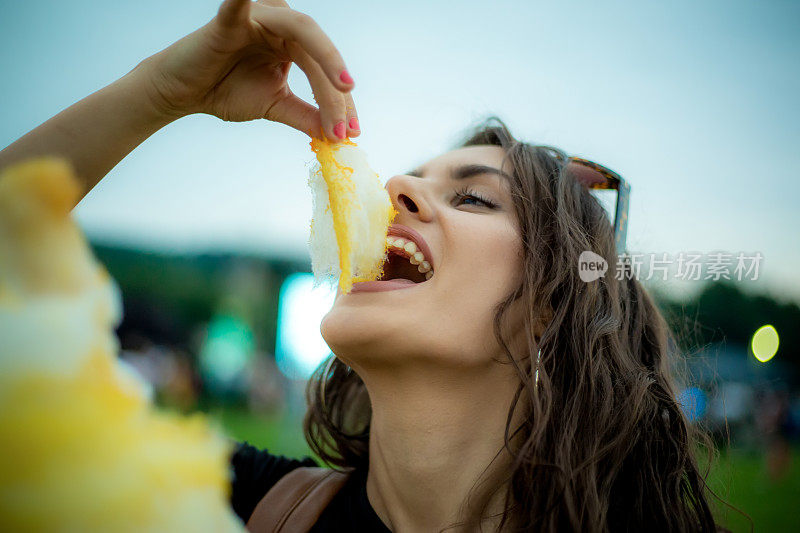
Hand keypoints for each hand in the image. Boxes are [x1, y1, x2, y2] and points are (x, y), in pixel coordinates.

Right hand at [141, 0, 358, 140]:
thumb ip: (305, 116)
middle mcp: (282, 27)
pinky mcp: (229, 20)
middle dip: (336, 93)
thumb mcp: (275, 106)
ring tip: (344, 86)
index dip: (342, 104)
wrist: (184, 93)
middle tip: (344, 127)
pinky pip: (240, 5)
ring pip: (302, 31)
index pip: (326, 72)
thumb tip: (337, 137)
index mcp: (294, 45)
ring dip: (326, 58)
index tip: (352, 133)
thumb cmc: (227, 91)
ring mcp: (258, 19)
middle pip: (319, 55)